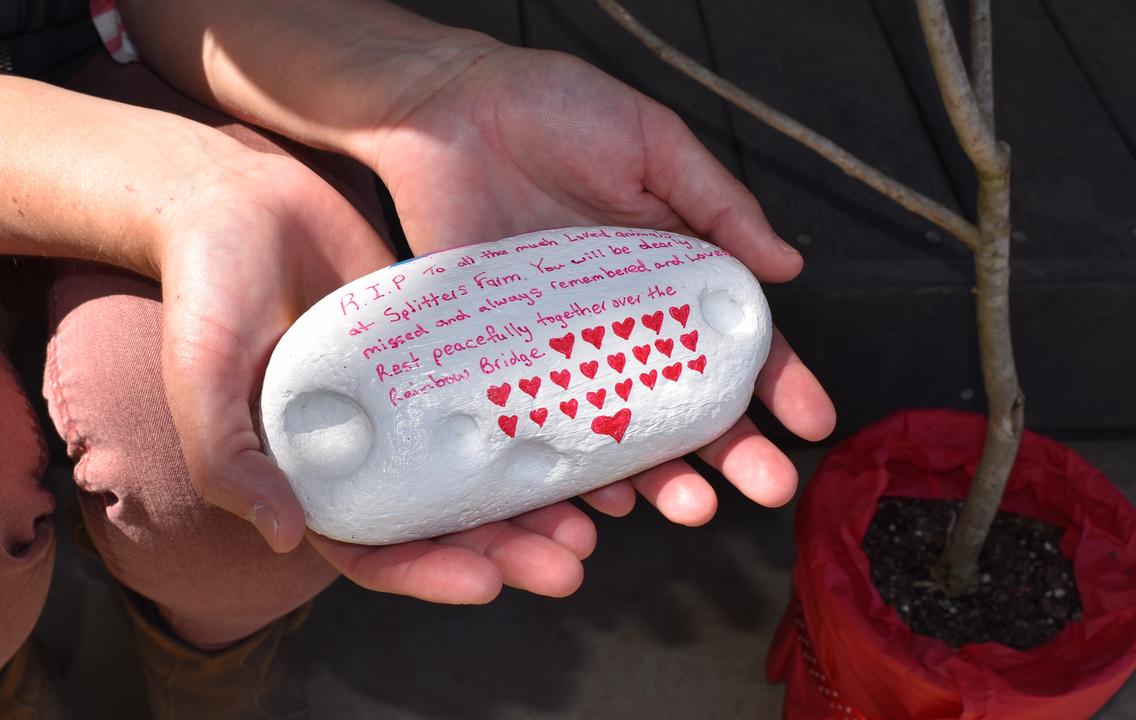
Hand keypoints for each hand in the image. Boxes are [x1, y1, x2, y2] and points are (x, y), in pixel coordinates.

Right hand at [156, 149, 596, 603]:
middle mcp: (370, 448)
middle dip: (508, 550)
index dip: (429, 574)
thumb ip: (227, 458)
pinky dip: (543, 417)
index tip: (487, 584)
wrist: (239, 196)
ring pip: (486, 465)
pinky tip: (592, 428)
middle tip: (570, 563)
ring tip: (596, 515)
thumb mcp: (201, 376)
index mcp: (312, 474)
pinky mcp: (447, 348)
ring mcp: (412, 400)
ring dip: (538, 500)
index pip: (374, 549)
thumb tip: (288, 537)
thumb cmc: (206, 289)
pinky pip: (501, 392)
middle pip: (448, 521)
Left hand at [367, 45, 835, 524]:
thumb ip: (719, 205)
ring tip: (691, 506)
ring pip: (619, 429)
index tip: (813, 422)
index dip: (778, 382)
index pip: (734, 341)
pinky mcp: (503, 358)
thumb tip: (788, 266)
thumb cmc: (553, 110)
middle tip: (767, 487)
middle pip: (686, 402)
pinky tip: (598, 498)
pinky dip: (568, 468)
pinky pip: (540, 425)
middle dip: (733, 450)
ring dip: (659, 475)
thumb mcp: (652, 145)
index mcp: (669, 274)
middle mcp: (621, 323)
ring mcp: (562, 347)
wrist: (444, 110)